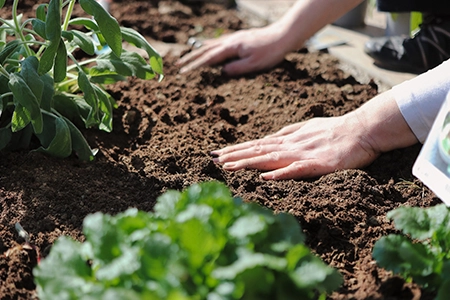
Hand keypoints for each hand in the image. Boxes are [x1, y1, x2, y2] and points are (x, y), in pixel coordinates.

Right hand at [176, 26, 288, 75]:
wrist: (283, 36)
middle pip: (206, 50)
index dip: (195, 66)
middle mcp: (230, 41)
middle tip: (178, 65)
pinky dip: (209, 45)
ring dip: (198, 51)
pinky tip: (208, 46)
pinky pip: (219, 42)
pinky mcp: (239, 38)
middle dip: (191, 58)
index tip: (183, 72)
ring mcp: (234, 38)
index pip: (209, 58)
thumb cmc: (270, 52)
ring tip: (187, 57)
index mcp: (232, 48)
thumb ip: (237, 68)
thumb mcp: (254, 64)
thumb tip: (222, 72)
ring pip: (211, 44)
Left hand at [211, 114, 380, 179]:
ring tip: (228, 166)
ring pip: (271, 158)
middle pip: (258, 150)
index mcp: (289, 139)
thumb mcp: (308, 128)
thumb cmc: (336, 129)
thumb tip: (269, 138)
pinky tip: (265, 177)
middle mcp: (292, 145)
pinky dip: (281, 173)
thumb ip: (288, 133)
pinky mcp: (319, 164)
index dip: (237, 149)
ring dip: (248, 162)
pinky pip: (297, 169)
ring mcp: (304, 154)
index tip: (218, 153)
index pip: (257, 145)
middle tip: (212, 159)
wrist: (364, 129)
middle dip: (234, 155)